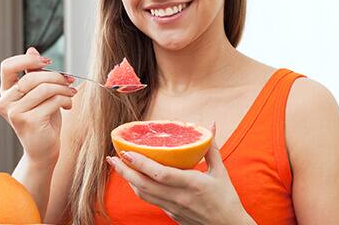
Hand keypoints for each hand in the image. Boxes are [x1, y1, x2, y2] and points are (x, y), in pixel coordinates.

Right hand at [0, 47, 75, 164]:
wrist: (43, 150)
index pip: (7, 66)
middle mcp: (5, 102)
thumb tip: (32, 49)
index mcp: (5, 92)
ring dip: (63, 89)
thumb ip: (34, 74)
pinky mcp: (29, 121)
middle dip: (55, 76)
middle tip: (69, 80)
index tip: (47, 61)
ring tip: (71, 93)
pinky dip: (65, 100)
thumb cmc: (43, 119)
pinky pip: (52, 101)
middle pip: (31, 76)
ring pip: (44, 88)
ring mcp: (15, 113)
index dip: (27, 60)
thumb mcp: (39, 94)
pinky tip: (69, 105)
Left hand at [106, 125, 254, 224]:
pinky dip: (138, 188)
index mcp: (192, 184)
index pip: (161, 174)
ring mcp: (173, 208)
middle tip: (112, 157)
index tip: (126, 152)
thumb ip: (211, 148)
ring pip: (143, 194)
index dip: (141, 163)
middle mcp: (179, 198)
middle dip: (125, 171)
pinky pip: (150, 200)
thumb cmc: (226, 199)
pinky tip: (133, 178)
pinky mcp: (170, 214)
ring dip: (128, 179)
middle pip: (144, 185)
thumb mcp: (220, 172)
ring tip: (118, 165)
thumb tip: (212, 125)